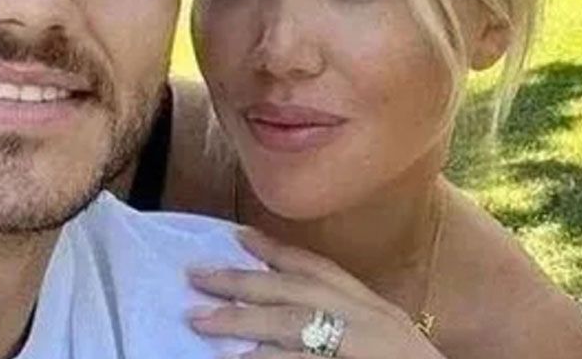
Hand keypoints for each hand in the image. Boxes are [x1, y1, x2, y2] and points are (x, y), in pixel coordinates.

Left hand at [186, 229, 442, 358]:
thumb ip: (345, 324)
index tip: (238, 235)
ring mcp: (365, 346)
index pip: (321, 270)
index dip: (277, 250)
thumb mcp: (385, 338)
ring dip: (243, 321)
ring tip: (200, 320)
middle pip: (298, 291)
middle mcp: (372, 321)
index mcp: (376, 309)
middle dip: (244, 280)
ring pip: (294, 325)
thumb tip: (294, 322)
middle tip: (197, 276)